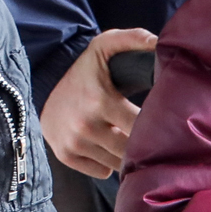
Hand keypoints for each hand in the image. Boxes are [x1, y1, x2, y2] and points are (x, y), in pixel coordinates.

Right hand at [39, 28, 156, 178]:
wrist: (43, 83)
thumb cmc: (86, 67)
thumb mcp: (106, 45)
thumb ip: (135, 39)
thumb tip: (161, 43)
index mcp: (100, 101)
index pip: (141, 126)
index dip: (157, 125)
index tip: (166, 121)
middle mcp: (85, 126)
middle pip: (132, 149)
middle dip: (145, 143)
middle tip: (153, 134)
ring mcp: (74, 143)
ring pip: (118, 164)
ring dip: (127, 155)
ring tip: (130, 138)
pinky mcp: (66, 156)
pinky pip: (101, 172)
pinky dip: (108, 163)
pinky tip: (109, 146)